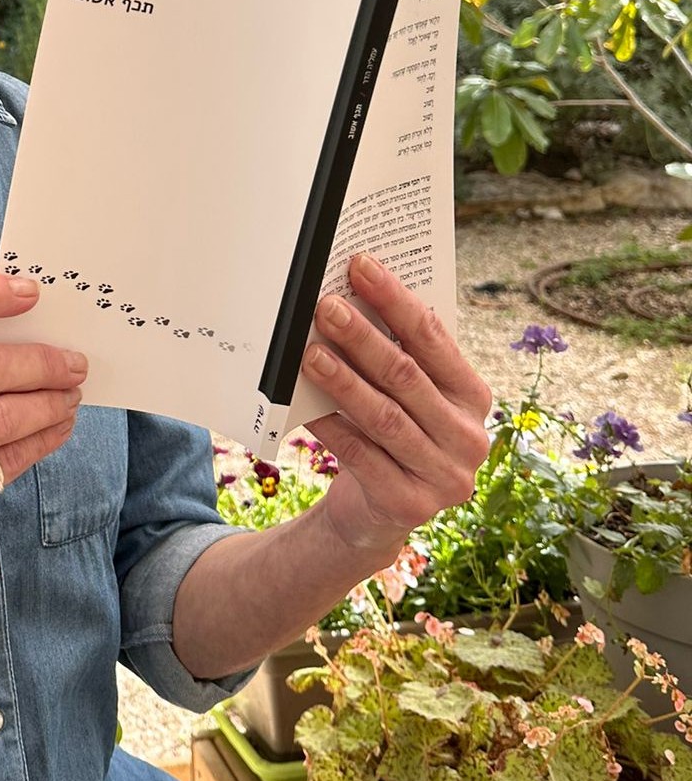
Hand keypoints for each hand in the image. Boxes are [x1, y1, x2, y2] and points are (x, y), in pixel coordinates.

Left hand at [303, 253, 491, 566]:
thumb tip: (350, 294)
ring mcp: (444, 476)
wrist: (377, 513)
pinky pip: (361, 455)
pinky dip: (332, 425)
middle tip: (326, 307)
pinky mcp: (409, 504)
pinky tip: (306, 405)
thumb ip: (398, 356)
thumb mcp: (408, 397)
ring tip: (310, 353)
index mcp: (474, 398)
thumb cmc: (391, 435)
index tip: (360, 267)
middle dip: (363, 338)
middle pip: (406, 376)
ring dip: (344, 381)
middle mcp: (468, 437)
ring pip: (384, 416)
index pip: (434, 339)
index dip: (395, 300)